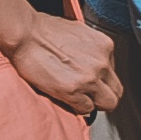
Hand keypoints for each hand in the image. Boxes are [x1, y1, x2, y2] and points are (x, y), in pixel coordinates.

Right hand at [6, 13, 120, 116]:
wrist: (24, 34)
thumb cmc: (43, 29)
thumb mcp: (78, 31)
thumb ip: (91, 49)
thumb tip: (92, 62)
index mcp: (105, 46)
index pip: (114, 74)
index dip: (103, 81)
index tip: (93, 82)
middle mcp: (101, 62)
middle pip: (116, 92)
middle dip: (103, 96)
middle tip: (88, 95)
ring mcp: (89, 78)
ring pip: (107, 104)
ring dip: (93, 103)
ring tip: (77, 97)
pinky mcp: (73, 91)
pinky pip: (87, 110)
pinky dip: (78, 107)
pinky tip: (66, 97)